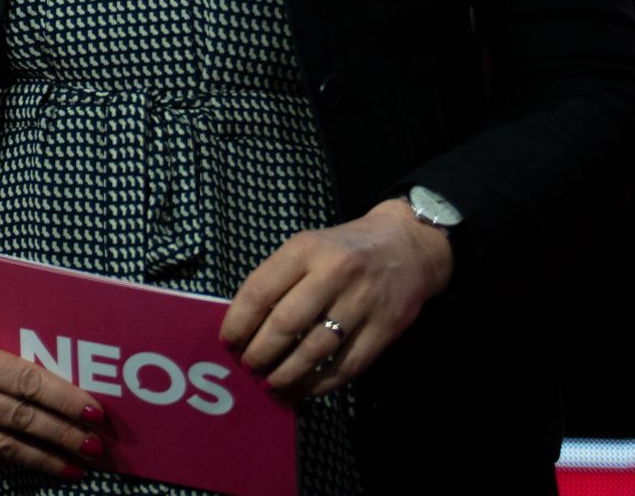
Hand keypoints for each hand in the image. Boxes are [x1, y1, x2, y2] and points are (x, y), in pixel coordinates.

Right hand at [0, 277, 100, 478]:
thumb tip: (53, 376)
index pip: (26, 383)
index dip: (65, 401)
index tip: (95, 413)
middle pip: (20, 420)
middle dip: (64, 436)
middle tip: (97, 446)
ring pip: (2, 448)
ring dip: (44, 459)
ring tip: (75, 466)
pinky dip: (9, 462)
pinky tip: (34, 463)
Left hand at [218, 200, 453, 398]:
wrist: (407, 246)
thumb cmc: (343, 250)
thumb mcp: (307, 247)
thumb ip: (278, 279)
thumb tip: (244, 327)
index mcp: (306, 249)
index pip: (260, 291)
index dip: (238, 323)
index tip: (228, 343)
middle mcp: (334, 273)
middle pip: (285, 324)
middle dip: (259, 353)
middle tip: (248, 367)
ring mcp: (362, 302)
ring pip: (314, 350)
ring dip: (286, 374)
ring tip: (270, 383)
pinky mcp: (384, 329)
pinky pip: (345, 366)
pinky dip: (319, 384)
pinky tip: (303, 389)